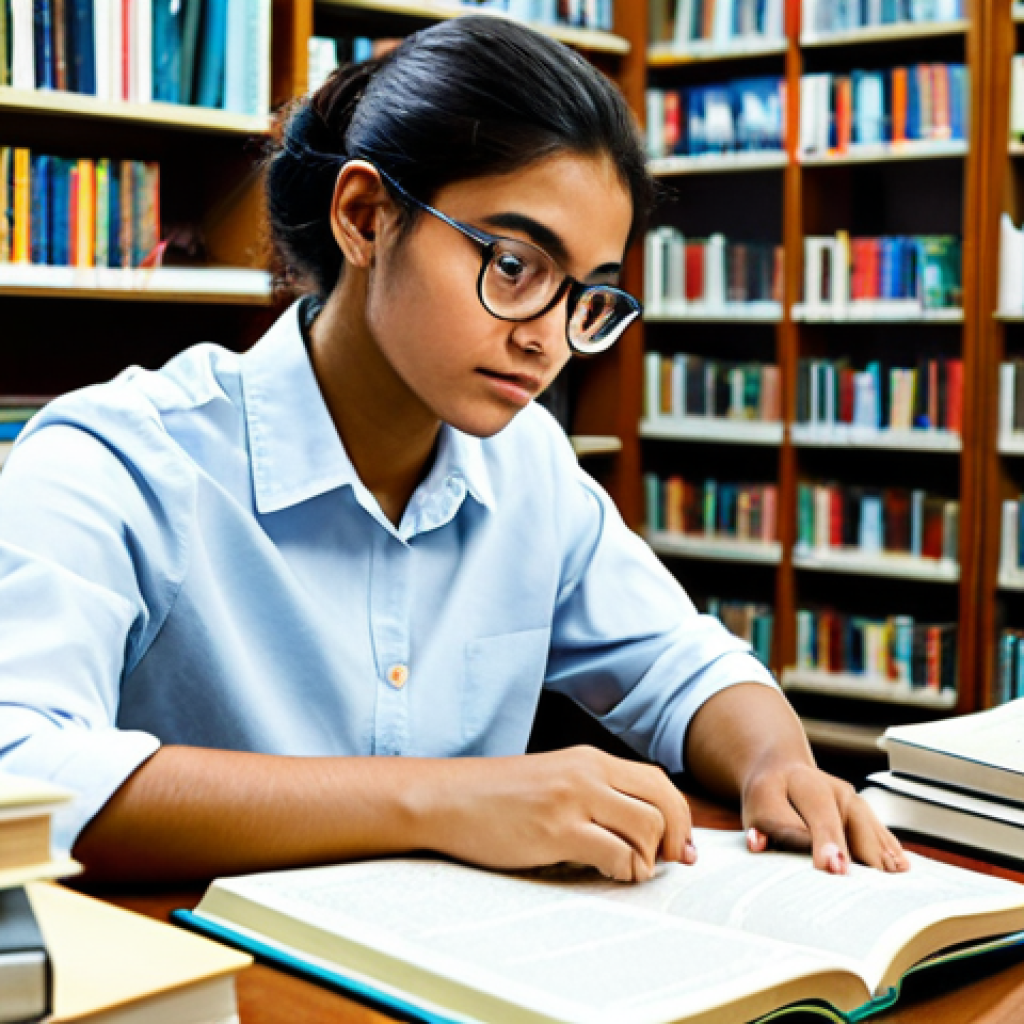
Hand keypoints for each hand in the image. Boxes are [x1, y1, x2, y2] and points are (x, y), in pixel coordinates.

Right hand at [420, 746, 695, 882]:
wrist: (446, 798)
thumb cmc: (496, 797)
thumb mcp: (553, 781)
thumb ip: (593, 794)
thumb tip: (640, 827)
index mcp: (589, 759)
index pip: (658, 782)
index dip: (680, 817)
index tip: (680, 847)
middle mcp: (587, 772)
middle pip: (663, 802)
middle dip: (675, 838)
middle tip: (666, 863)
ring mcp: (572, 799)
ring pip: (646, 827)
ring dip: (647, 858)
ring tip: (627, 870)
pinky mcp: (556, 830)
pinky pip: (616, 853)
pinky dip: (623, 870)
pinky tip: (607, 873)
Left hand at [741, 760, 908, 873]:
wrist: (782, 773)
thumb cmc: (768, 799)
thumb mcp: (757, 812)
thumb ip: (762, 828)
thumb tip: (759, 844)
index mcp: (799, 783)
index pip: (813, 814)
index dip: (825, 841)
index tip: (835, 867)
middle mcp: (829, 786)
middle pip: (845, 818)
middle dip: (856, 850)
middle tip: (865, 881)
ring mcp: (849, 797)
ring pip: (866, 823)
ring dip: (880, 850)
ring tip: (893, 877)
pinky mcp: (861, 810)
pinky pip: (877, 829)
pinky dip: (889, 847)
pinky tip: (900, 867)